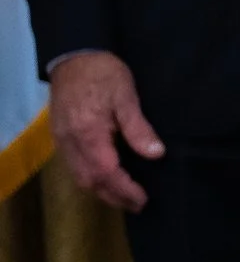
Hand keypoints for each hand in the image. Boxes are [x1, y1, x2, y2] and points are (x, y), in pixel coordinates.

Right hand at [47, 51, 162, 212]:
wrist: (75, 56)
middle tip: (138, 205)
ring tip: (125, 198)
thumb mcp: (126, 96)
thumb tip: (155, 154)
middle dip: (114, 196)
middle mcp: (71, 142)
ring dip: (101, 191)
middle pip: (90, 181)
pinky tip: (106, 179)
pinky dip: (91, 179)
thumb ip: (138, 127)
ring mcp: (63, 141)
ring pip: (79, 177)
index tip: (143, 199)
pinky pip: (74, 167)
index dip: (125, 189)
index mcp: (88, 133)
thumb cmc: (104, 73)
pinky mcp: (61, 137)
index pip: (106, 172)